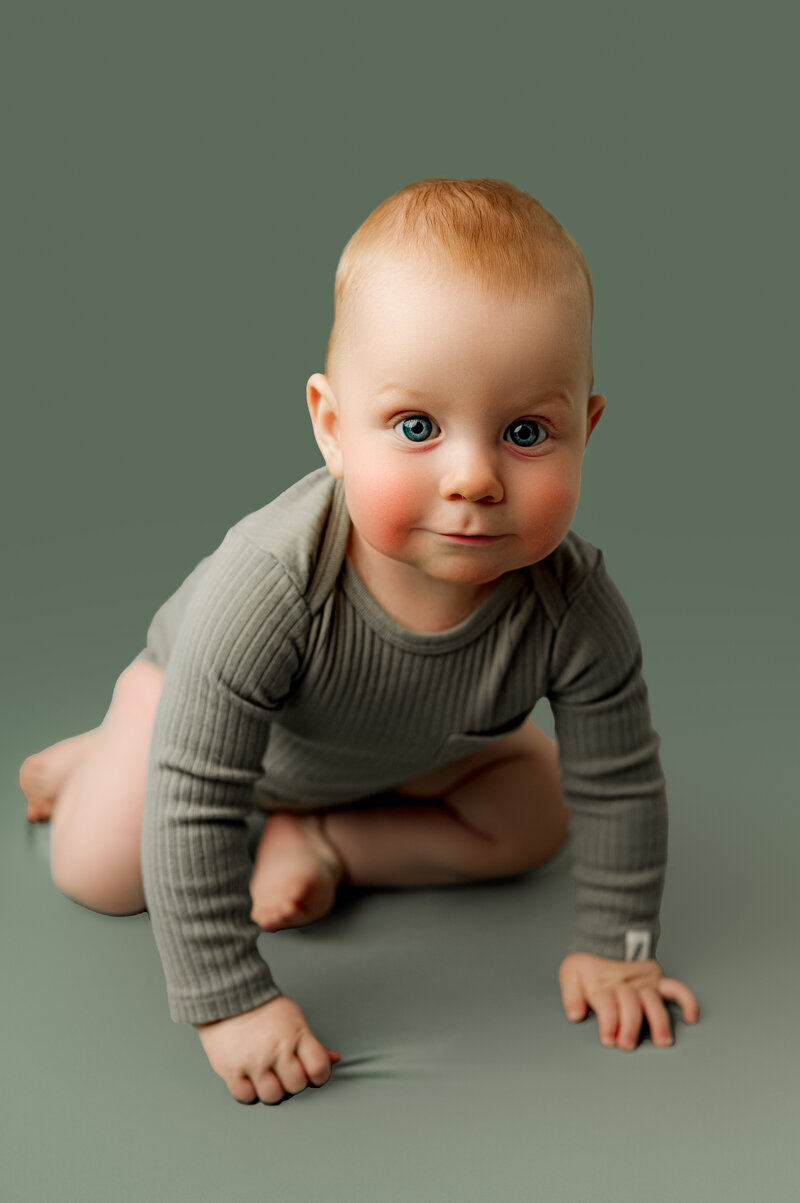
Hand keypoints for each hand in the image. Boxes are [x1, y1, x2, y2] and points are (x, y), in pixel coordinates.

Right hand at [195, 994, 340, 1102]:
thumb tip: (332, 1058)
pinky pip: (245, 1096)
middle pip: (296, 1085)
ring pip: (272, 1095)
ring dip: (271, 1090)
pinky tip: (249, 1080)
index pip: (318, 1067)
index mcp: (296, 1035)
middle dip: (293, 1082)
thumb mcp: (294, 1018)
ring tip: (267, 1077)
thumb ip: (312, 1043)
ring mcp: (253, 1061)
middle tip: (285, 1073)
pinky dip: (249, 1093)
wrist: (229, 995)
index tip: (313, 1075)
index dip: (319, 1076)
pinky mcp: (231, 1069)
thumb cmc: (264, 1007)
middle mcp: (276, 1049)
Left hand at [558, 952, 698, 1050]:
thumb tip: (575, 1015)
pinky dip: (687, 1001)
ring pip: (654, 1003)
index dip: (608, 1024)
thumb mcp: (570, 975)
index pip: (607, 1005)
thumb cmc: (588, 966)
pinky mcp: (658, 981)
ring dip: (659, 1021)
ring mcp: (644, 984)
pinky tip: (691, 1017)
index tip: (608, 1039)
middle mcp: (625, 985)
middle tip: (628, 1044)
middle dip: (630, 1027)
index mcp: (602, 985)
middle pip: (631, 1006)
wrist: (605, 942)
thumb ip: (571, 996)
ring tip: (662, 1041)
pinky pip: (677, 989)